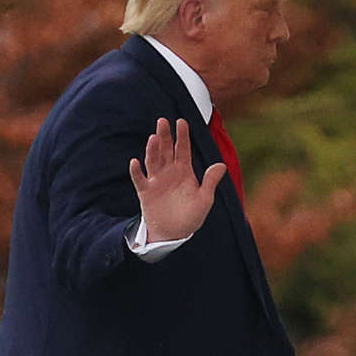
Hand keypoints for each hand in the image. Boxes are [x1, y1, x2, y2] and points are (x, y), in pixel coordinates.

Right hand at [128, 117, 226, 241]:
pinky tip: (135, 162)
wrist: (173, 234)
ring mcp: (156, 181)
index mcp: (184, 171)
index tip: (181, 122)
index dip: (182, 136)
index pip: (182, 149)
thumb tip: (221, 165)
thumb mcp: (204, 200)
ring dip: (152, 150)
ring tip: (153, 138)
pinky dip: (136, 171)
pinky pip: (140, 179)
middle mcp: (169, 172)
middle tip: (162, 121)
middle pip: (165, 150)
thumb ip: (210, 182)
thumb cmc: (191, 216)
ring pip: (153, 161)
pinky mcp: (145, 192)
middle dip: (164, 136)